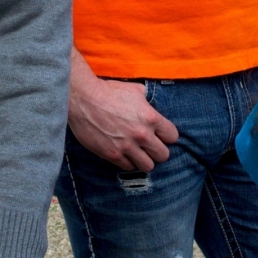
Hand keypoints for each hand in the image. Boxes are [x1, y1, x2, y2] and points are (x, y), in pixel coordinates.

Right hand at [69, 49, 177, 170]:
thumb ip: (146, 100)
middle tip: (149, 146)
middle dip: (157, 150)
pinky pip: (128, 167)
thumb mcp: (134, 90)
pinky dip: (127, 162)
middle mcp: (142, 135)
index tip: (160, 135)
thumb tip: (150, 102)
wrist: (84, 99)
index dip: (167, 136)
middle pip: (163, 155)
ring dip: (144, 159)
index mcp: (151, 118)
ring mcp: (127, 147)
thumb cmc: (109, 91)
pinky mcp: (113, 155)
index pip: (173, 137)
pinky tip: (123, 153)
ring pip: (148, 166)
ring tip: (137, 153)